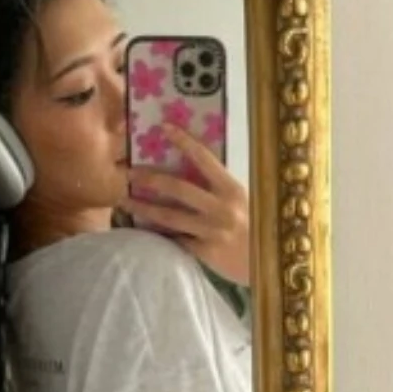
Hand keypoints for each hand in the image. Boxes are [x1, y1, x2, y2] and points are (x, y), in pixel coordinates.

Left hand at [121, 125, 249, 285]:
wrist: (268, 263)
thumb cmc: (255, 227)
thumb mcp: (243, 201)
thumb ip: (219, 188)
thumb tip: (190, 169)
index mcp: (231, 189)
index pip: (204, 159)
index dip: (183, 141)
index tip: (164, 127)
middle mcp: (221, 208)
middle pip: (178, 188)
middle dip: (150, 178)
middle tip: (128, 172)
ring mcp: (211, 231)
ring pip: (170, 216)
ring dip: (143, 206)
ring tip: (123, 199)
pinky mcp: (204, 252)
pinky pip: (175, 239)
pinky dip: (156, 233)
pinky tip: (138, 226)